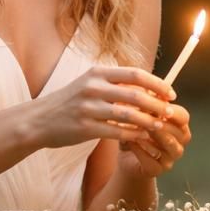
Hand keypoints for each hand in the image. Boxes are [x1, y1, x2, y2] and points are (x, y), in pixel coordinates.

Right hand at [24, 65, 173, 149]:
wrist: (39, 120)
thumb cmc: (70, 102)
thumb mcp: (90, 84)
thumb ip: (116, 84)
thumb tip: (148, 86)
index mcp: (97, 73)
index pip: (135, 74)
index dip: (157, 83)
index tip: (171, 94)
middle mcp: (93, 87)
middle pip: (136, 95)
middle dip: (157, 105)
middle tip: (170, 113)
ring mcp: (88, 108)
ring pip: (129, 115)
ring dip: (148, 122)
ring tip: (160, 126)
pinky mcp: (85, 128)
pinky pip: (117, 132)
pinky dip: (134, 135)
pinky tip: (143, 137)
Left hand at [117, 103, 191, 179]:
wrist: (128, 157)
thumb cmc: (136, 131)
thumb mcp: (140, 114)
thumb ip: (144, 103)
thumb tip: (143, 86)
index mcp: (179, 126)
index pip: (183, 116)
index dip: (170, 110)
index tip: (155, 104)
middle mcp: (180, 143)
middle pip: (176, 131)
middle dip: (158, 123)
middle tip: (143, 116)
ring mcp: (171, 158)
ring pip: (166, 146)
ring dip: (149, 136)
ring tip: (135, 128)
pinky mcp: (159, 171)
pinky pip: (152, 160)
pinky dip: (140, 150)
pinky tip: (130, 142)